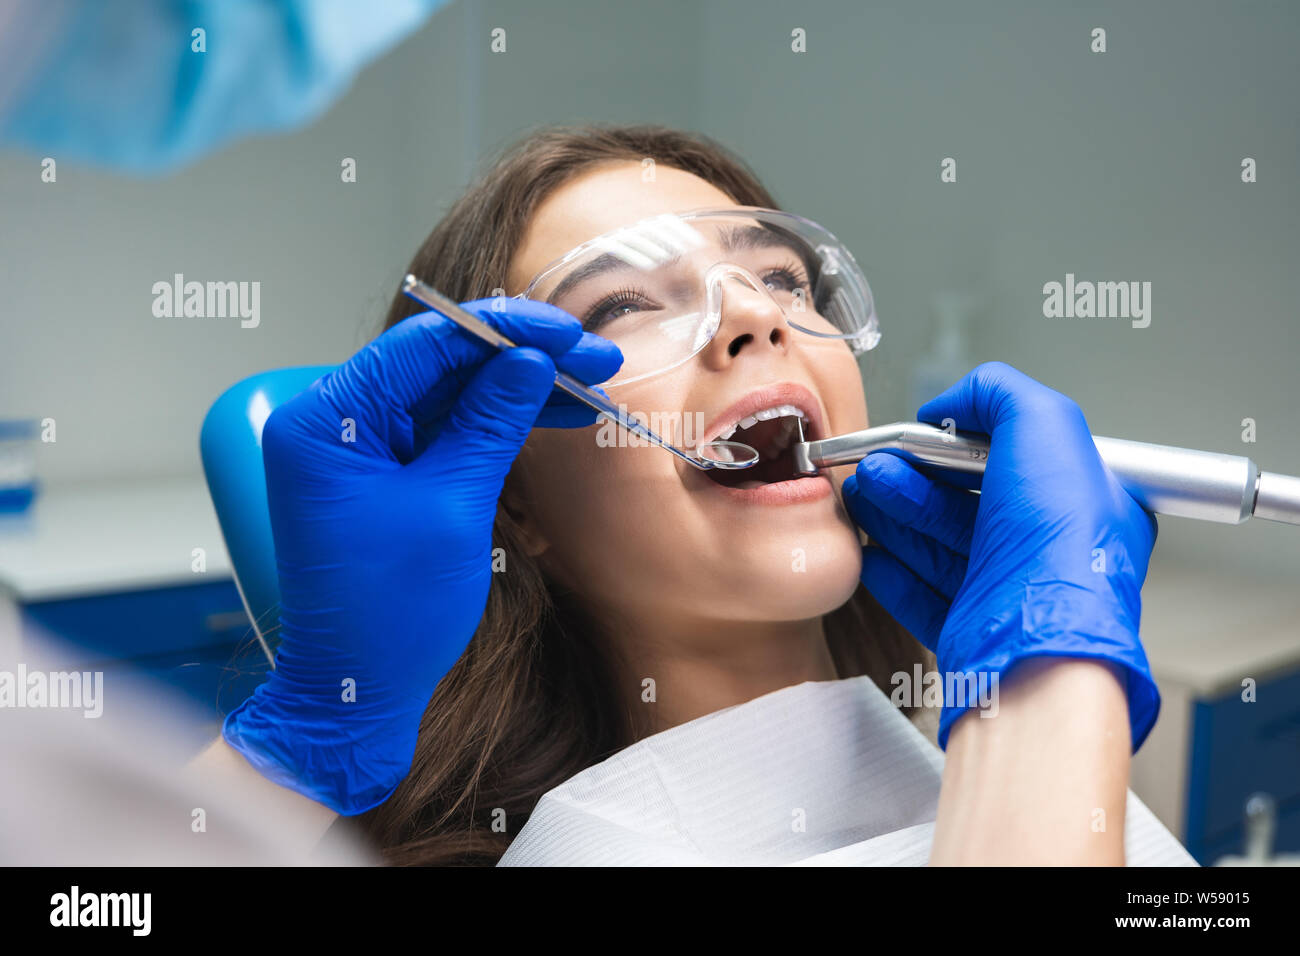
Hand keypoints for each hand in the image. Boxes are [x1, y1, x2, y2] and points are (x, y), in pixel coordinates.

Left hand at [222, 299, 621, 813]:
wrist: (356, 691)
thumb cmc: (388, 613)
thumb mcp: (451, 507)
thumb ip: (490, 424)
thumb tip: (530, 362)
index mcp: (328, 420)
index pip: (423, 345)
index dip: (503, 331)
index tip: (566, 331)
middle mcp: (336, 422)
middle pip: (440, 363)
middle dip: (521, 358)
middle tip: (594, 355)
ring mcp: (362, 448)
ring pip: (451, 393)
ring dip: (518, 389)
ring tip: (589, 384)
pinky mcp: (387, 473)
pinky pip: (447, 429)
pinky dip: (498, 423)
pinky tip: (554, 413)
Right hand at [841, 362, 1159, 751]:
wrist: (1038, 641)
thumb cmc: (1058, 543)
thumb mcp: (1044, 424)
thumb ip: (999, 393)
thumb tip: (952, 403)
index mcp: (1079, 502)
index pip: (1012, 459)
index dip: (960, 444)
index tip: (920, 436)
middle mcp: (1046, 549)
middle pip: (966, 501)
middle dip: (913, 477)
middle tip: (873, 465)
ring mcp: (1008, 591)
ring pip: (939, 545)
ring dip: (894, 516)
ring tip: (859, 495)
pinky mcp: (973, 628)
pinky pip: (923, 596)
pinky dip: (892, 573)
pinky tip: (871, 554)